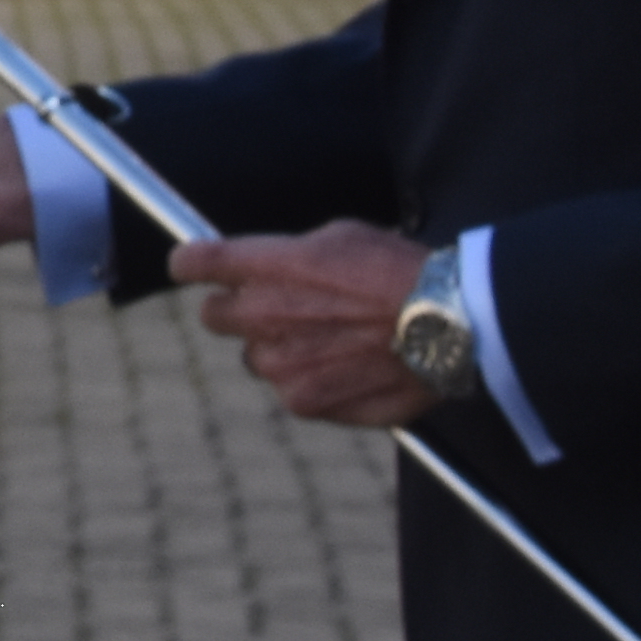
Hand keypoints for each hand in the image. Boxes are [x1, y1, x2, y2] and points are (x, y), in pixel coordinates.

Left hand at [169, 223, 435, 429]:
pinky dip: (313, 381)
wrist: (449, 324)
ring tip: (332, 340)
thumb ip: (289, 256)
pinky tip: (350, 366)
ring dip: (280, 350)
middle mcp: (262, 316)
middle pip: (214, 316)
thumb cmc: (401, 272)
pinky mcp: (304, 402)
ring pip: (257, 358)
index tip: (191, 266)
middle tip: (278, 307)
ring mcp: (281, 365)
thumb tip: (269, 266)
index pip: (194, 263)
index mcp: (266, 267)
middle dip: (239, 311)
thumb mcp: (340, 238)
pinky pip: (292, 390)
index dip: (190, 264)